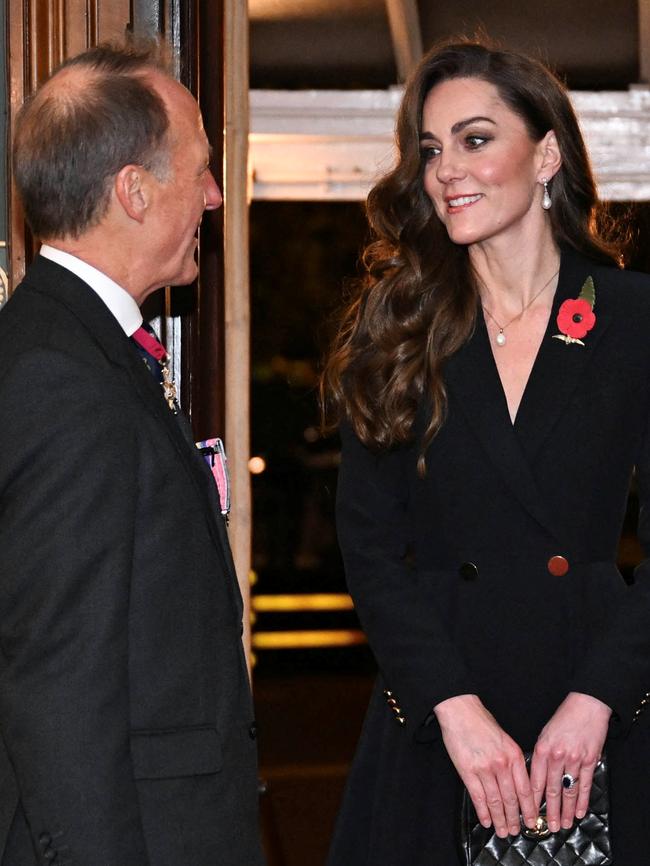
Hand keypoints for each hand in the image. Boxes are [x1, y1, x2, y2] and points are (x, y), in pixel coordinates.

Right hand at [434, 694, 536, 837]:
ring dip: (500, 819)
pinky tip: (486, 820)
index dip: (529, 808)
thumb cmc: (482, 722)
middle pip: (511, 798)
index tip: (532, 821)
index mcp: (514, 755)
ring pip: (495, 801)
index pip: (525, 789)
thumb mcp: (505, 739)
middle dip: (514, 818)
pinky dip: (483, 811)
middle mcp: (501, 764)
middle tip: (516, 831)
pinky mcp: (467, 771)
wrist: (461, 710)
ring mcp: (484, 768)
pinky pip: (478, 796)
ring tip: (502, 831)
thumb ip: (513, 760)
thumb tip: (518, 783)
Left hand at [530, 692, 610, 831]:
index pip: (534, 779)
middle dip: (548, 810)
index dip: (531, 799)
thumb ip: (540, 755)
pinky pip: (584, 785)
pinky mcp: (589, 760)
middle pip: (551, 789)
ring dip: (565, 810)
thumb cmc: (563, 718)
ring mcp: (574, 759)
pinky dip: (581, 800)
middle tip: (546, 825)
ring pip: (568, 790)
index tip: (528, 812)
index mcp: (542, 748)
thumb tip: (535, 777)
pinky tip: (578, 812)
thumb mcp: (545, 734)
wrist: (586, 705)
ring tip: (562, 824)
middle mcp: (557, 756)